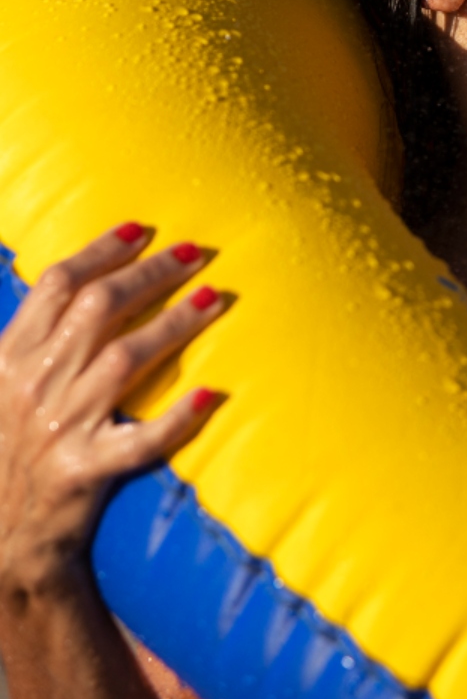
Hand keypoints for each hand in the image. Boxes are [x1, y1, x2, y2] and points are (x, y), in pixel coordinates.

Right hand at [0, 224, 225, 602]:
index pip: (57, 285)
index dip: (100, 250)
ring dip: (175, 322)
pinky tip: (212, 393)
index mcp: (8, 358)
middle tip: (195, 252)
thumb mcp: (1, 385)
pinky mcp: (85, 470)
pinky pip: (141, 438)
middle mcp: (34, 384)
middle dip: (150, 273)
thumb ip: (34, 338)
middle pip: (99, 308)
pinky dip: (178, 416)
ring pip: (126, 358)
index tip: (141, 228)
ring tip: (214, 297)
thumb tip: (78, 285)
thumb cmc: (9, 449)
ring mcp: (60, 427)